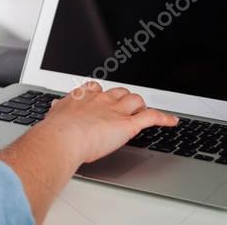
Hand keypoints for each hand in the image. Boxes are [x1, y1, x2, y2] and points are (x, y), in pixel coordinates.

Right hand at [36, 82, 177, 164]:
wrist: (63, 138)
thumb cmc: (56, 130)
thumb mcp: (55, 115)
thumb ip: (58, 111)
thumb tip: (54, 107)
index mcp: (83, 97)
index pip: (96, 88)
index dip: (103, 94)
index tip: (103, 98)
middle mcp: (101, 99)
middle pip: (119, 92)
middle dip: (124, 99)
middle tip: (125, 109)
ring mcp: (116, 110)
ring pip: (136, 100)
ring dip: (140, 107)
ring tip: (142, 115)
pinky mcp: (129, 124)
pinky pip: (151, 117)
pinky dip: (164, 118)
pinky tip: (172, 121)